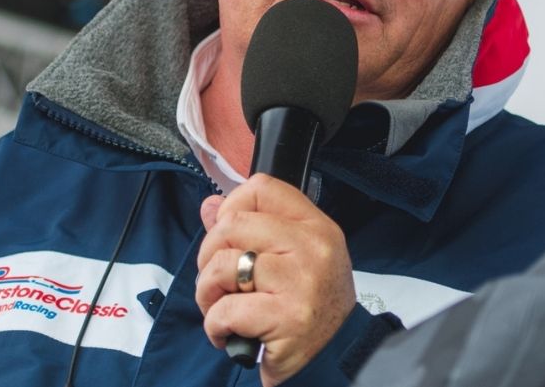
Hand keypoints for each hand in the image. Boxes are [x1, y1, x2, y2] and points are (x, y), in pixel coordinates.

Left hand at [195, 174, 355, 385]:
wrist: (338, 356)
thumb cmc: (312, 306)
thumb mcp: (293, 259)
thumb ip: (251, 230)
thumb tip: (210, 206)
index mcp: (315, 227)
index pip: (262, 188)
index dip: (231, 207)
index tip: (228, 237)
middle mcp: (312, 248)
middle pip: (233, 224)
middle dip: (209, 256)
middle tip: (219, 281)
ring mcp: (300, 281)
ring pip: (223, 265)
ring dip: (207, 292)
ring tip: (219, 308)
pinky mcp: (286, 317)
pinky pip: (226, 309)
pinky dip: (214, 325)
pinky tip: (227, 333)